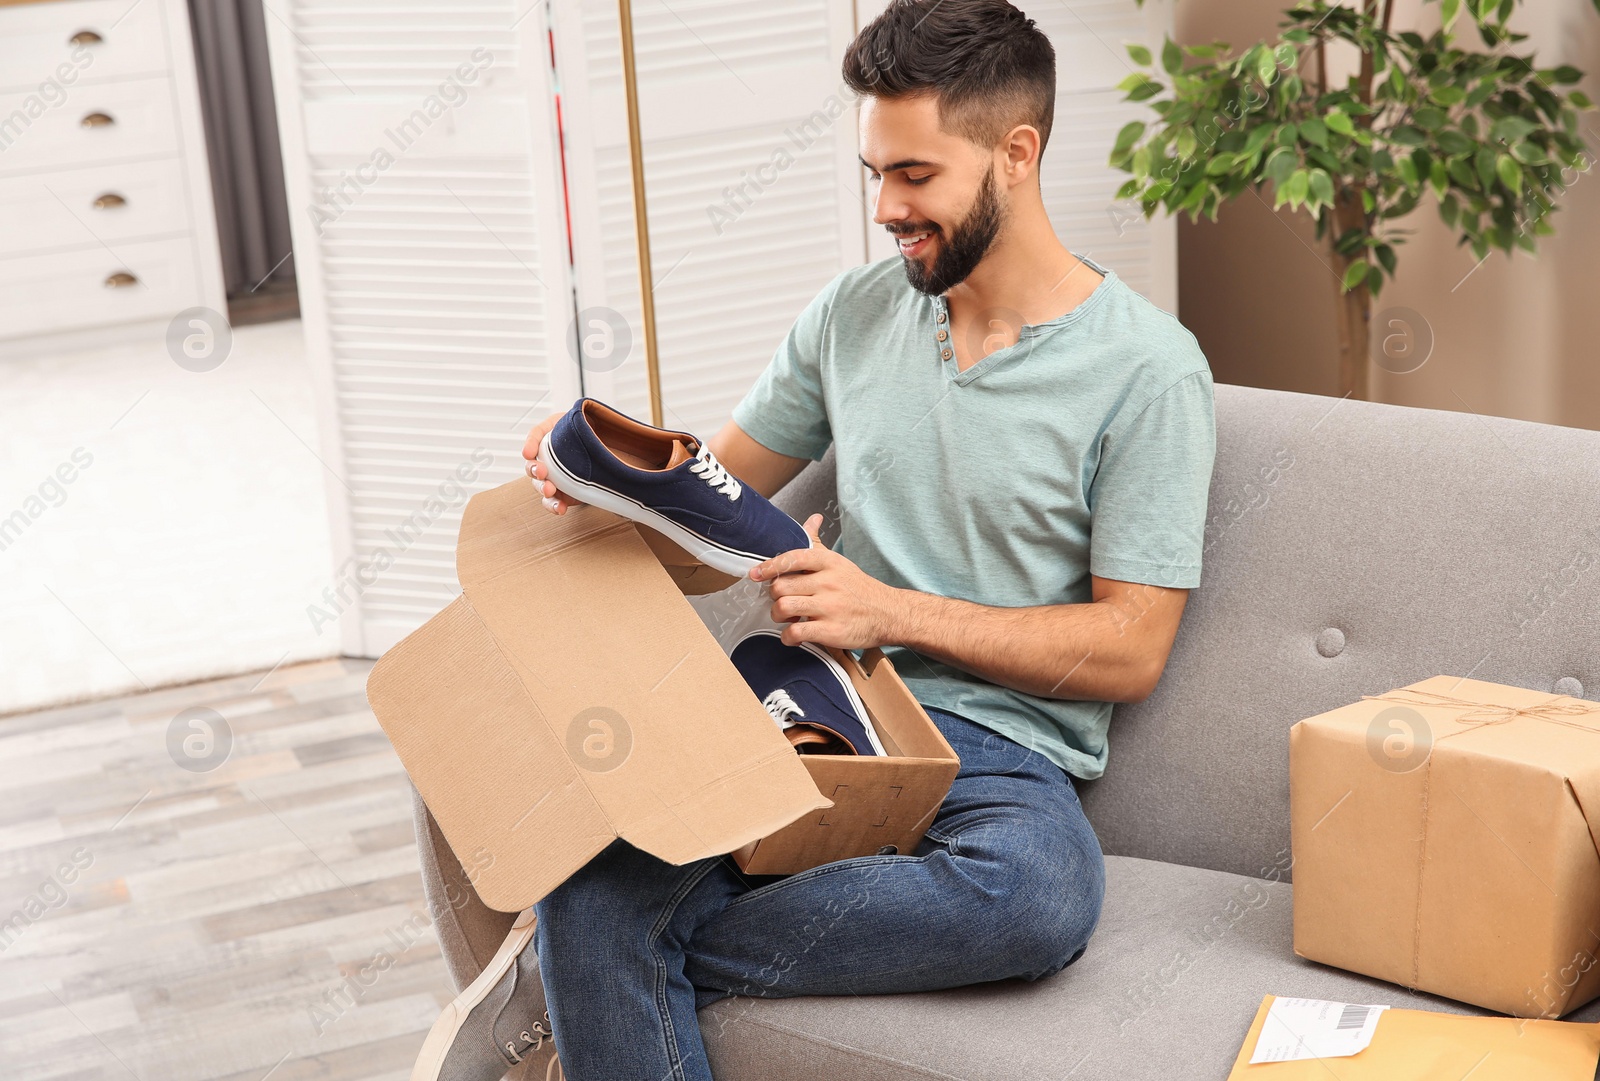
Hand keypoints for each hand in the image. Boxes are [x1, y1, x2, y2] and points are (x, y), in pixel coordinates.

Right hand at [521, 412, 578, 514]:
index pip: (533, 443)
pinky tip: (560, 508)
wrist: (600, 442)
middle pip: (533, 469)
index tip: (529, 453)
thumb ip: (555, 425)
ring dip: (544, 491)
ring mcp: (555, 480)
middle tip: (541, 472)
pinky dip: (556, 506)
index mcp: (544, 443)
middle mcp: (545, 463)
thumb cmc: (578, 430)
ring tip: (549, 490)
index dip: (530, 447)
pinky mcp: (566, 494)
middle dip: (535, 471)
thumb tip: (556, 430)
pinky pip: (556, 502)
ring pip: (542, 488)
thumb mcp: (565, 420)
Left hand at [751, 515, 905, 649]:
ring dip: (778, 616)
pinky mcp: (831, 630)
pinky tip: (793, 636)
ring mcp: (829, 607)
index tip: (755, 574)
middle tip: (781, 601)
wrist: (888, 614)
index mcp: (828, 563)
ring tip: (786, 619)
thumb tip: (813, 518)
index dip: (769, 566)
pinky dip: (788, 637)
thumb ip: (819, 543)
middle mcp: (828, 582)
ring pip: (784, 607)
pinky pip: (796, 632)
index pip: (792, 558)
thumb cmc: (858, 589)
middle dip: (774, 596)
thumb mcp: (840, 562)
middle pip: (781, 586)